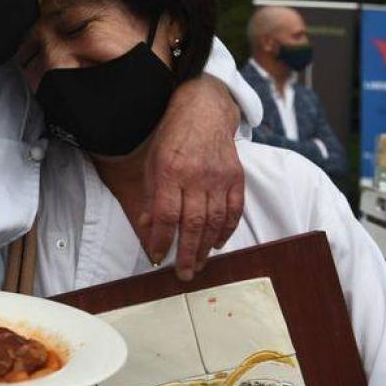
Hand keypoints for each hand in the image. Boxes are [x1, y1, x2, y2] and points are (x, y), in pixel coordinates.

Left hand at [141, 76, 243, 280]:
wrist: (204, 110)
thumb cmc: (172, 138)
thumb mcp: (152, 164)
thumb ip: (152, 197)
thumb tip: (149, 228)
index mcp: (170, 171)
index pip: (167, 215)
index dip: (162, 240)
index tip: (158, 257)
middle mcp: (196, 176)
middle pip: (193, 223)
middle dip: (187, 253)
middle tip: (184, 274)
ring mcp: (219, 177)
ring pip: (214, 221)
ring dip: (206, 248)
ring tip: (199, 265)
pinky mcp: (236, 176)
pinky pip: (234, 210)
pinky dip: (227, 230)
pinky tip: (217, 244)